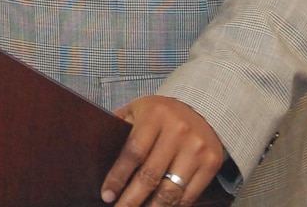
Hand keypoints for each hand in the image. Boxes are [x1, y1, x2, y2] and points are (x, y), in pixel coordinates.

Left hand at [100, 95, 224, 206]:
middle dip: (130, 200)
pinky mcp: (211, 163)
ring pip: (170, 192)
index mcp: (156, 116)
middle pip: (150, 176)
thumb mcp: (139, 110)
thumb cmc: (162, 114)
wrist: (203, 108)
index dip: (118, 177)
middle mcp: (178, 131)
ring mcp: (197, 149)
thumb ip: (119, 125)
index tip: (107, 195)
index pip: (133, 152)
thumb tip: (95, 149)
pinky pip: (188, 196)